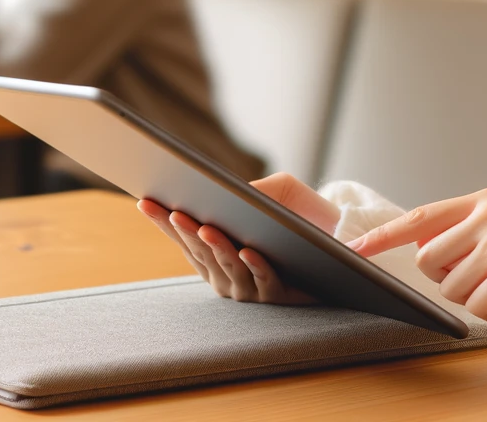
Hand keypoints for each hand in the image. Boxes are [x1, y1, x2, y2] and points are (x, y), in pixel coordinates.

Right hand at [137, 172, 341, 303]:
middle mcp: (224, 273)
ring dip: (217, 247)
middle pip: (201, 250)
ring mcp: (248, 287)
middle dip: (185, 230)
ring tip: (206, 227)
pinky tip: (249, 251)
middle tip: (173, 211)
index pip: (183, 234)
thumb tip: (231, 193)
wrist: (341, 244)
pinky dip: (256, 266)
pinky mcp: (278, 294)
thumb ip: (253, 191)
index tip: (145, 200)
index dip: (163, 220)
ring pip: (229, 266)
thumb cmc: (300, 215)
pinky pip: (265, 281)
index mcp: (214, 251)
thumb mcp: (277, 193)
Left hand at [348, 188, 486, 321]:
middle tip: (475, 268)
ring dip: (466, 292)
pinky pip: (472, 306)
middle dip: (444, 273)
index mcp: (480, 202)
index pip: (420, 218)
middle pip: (427, 259)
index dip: (384, 236)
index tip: (354, 248)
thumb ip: (456, 228)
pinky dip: (484, 307)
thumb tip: (420, 246)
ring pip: (448, 288)